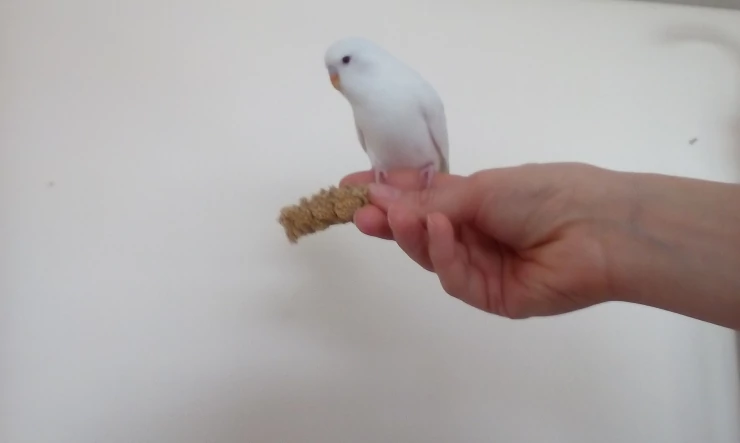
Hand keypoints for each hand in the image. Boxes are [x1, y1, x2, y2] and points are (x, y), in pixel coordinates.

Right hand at [340, 163, 622, 318]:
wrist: (597, 227)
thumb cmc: (543, 193)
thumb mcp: (480, 190)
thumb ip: (430, 202)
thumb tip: (380, 199)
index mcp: (474, 202)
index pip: (420, 200)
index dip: (386, 194)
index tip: (350, 189)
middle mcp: (474, 234)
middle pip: (420, 232)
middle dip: (389, 220)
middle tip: (358, 212)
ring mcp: (482, 267)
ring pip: (432, 257)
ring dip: (413, 236)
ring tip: (398, 217)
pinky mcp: (492, 296)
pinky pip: (457, 278)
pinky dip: (444, 255)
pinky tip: (442, 232)